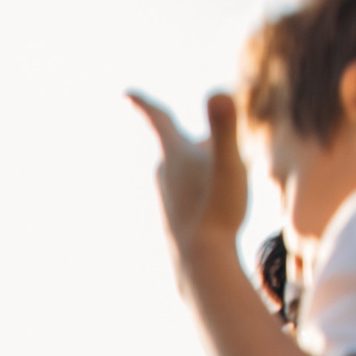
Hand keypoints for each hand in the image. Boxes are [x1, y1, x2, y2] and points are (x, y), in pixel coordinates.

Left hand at [127, 89, 249, 266]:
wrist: (201, 262)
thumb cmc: (217, 211)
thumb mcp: (229, 163)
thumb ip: (225, 127)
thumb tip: (219, 93)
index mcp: (173, 155)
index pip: (157, 119)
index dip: (143, 103)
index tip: (126, 94)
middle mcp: (163, 174)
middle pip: (178, 144)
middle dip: (194, 139)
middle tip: (206, 143)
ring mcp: (166, 197)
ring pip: (187, 169)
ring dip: (204, 165)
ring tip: (221, 178)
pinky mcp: (174, 216)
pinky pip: (190, 191)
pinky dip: (203, 188)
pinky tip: (213, 203)